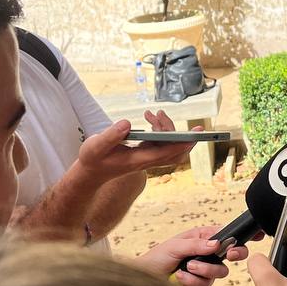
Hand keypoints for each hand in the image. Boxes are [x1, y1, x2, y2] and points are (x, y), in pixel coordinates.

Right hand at [17, 116, 196, 238]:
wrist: (91, 172)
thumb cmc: (92, 159)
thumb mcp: (95, 146)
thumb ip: (110, 135)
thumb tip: (127, 123)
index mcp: (138, 160)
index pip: (167, 153)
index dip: (183, 144)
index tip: (195, 134)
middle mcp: (147, 160)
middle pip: (174, 150)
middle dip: (175, 132)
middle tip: (159, 114)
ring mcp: (148, 157)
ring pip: (169, 145)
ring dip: (166, 128)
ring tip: (151, 113)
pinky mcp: (146, 152)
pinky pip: (162, 142)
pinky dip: (160, 129)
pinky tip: (149, 118)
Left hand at [137, 226, 247, 285]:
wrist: (144, 282)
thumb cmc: (156, 258)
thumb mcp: (175, 246)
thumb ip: (196, 244)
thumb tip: (217, 244)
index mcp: (202, 238)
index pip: (226, 234)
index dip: (242, 235)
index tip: (256, 235)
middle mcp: (206, 253)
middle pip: (232, 253)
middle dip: (233, 254)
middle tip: (229, 254)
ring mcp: (204, 270)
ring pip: (220, 272)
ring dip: (204, 271)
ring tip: (187, 268)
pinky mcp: (199, 284)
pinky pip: (206, 285)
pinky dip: (193, 282)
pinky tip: (181, 278)